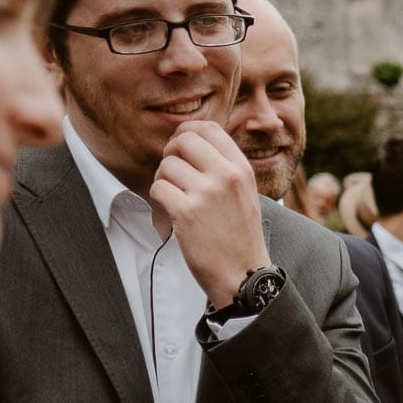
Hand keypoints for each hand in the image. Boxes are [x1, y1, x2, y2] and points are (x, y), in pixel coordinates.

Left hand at [149, 120, 272, 305]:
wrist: (243, 274)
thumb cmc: (240, 236)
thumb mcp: (245, 193)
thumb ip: (224, 167)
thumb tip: (191, 141)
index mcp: (241, 169)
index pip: (209, 128)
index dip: (187, 133)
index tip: (181, 148)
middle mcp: (226, 176)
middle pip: (183, 140)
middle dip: (171, 154)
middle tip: (173, 173)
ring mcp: (206, 193)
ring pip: (167, 165)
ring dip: (164, 180)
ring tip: (175, 198)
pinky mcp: (186, 212)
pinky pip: (158, 188)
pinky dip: (158, 199)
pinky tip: (172, 212)